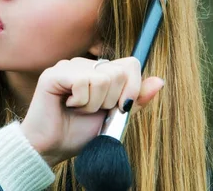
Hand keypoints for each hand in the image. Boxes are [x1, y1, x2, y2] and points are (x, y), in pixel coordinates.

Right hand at [20, 57, 164, 166]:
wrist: (53, 148)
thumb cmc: (79, 133)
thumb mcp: (115, 117)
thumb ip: (134, 99)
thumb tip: (160, 81)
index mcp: (99, 71)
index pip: (130, 64)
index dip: (132, 87)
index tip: (121, 108)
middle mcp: (84, 64)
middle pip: (118, 72)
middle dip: (111, 100)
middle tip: (92, 110)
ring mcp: (68, 66)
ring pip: (102, 78)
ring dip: (94, 104)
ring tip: (79, 109)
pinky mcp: (54, 74)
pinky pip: (83, 82)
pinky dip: (81, 102)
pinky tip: (68, 106)